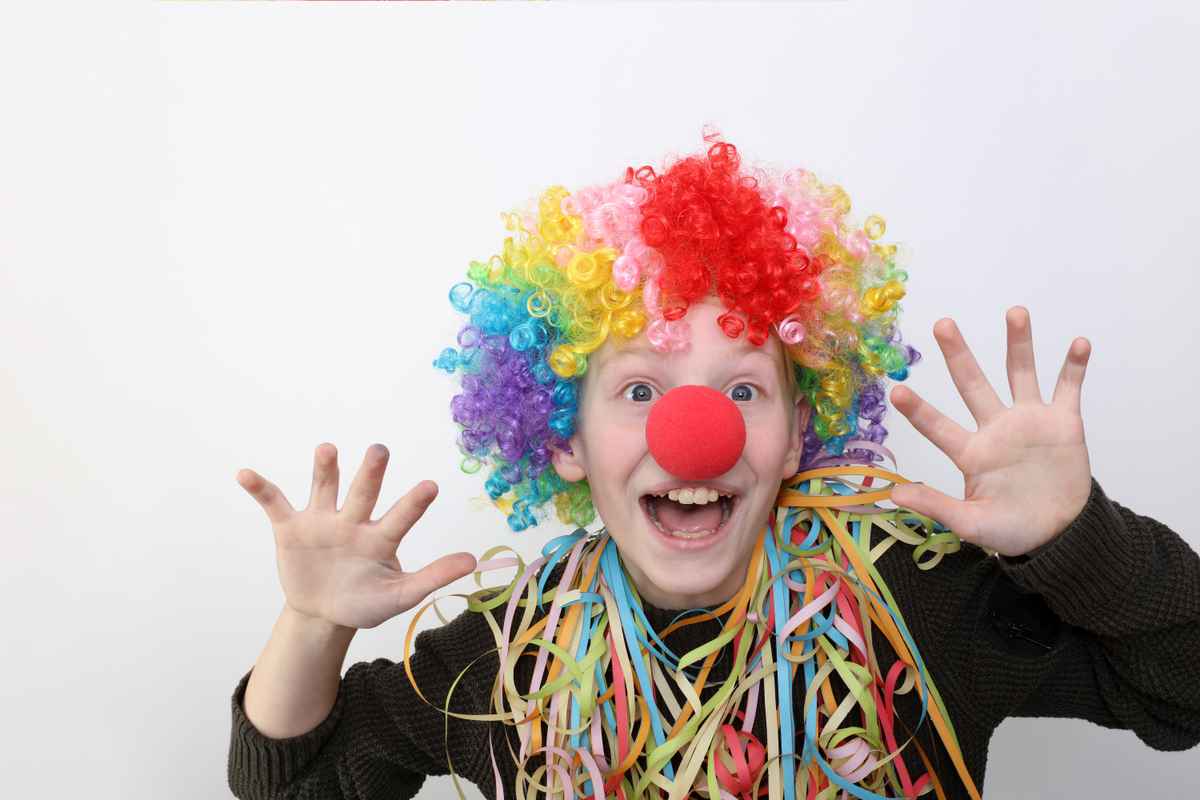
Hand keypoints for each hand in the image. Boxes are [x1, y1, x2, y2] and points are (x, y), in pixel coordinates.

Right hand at [236, 443, 477, 628]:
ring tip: (327, 449)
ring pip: (324, 488)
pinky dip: (260, 489)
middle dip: (370, 472)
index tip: (430, 486)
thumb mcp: (399, 595)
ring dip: (323, 469)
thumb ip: (432, 577)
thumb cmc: (365, 601)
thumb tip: (473, 561)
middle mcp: (353, 521)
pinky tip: (246, 474)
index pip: (400, 518)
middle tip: (379, 450)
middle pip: (363, 492)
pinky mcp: (291, 528)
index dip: (414, 503)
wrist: (323, 613)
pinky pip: (275, 503)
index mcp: (381, 538)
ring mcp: (322, 521)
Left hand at [888, 307, 1093, 556]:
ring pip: (1020, 373)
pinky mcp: (1063, 423)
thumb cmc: (1011, 528)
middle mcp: (996, 428)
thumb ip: (936, 507)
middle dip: (958, 355)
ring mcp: (1029, 421)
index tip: (896, 391)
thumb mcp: (972, 524)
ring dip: (1019, 343)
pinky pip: (1068, 388)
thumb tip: (893, 494)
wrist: (1060, 532)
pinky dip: (1074, 367)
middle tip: (942, 324)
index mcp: (971, 453)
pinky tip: (1079, 343)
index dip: (919, 411)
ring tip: (1015, 312)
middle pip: (973, 384)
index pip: (939, 427)